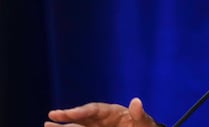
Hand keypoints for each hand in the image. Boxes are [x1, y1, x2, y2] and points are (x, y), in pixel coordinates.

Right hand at [45, 97, 159, 126]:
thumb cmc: (144, 126)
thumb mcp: (144, 122)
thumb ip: (139, 114)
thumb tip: (136, 101)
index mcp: (112, 112)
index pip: (94, 109)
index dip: (81, 111)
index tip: (69, 113)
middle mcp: (101, 119)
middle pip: (82, 117)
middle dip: (68, 116)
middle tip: (52, 115)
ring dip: (63, 126)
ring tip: (46, 125)